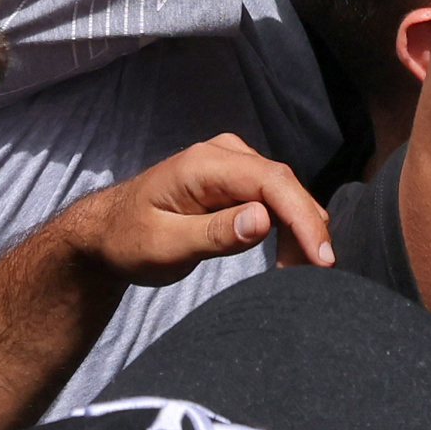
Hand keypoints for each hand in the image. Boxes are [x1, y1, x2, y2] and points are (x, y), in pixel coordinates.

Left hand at [60, 135, 334, 286]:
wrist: (108, 232)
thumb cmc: (129, 240)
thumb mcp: (165, 246)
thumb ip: (213, 234)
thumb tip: (264, 220)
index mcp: (203, 164)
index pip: (270, 182)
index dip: (302, 217)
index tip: (322, 257)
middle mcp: (224, 154)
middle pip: (284, 185)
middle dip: (308, 229)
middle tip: (318, 275)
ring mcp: (232, 164)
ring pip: (284, 193)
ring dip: (301, 230)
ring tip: (303, 271)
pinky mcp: (237, 181)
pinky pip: (274, 199)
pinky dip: (288, 227)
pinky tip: (292, 255)